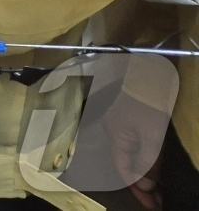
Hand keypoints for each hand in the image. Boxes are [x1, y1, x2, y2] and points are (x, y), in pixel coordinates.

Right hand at [101, 86, 167, 208]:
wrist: (149, 75)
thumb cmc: (149, 105)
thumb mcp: (152, 137)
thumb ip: (147, 162)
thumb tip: (144, 185)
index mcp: (115, 137)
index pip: (124, 171)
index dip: (138, 190)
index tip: (152, 204)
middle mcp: (113, 133)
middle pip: (127, 165)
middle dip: (142, 184)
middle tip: (158, 200)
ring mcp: (120, 126)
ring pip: (132, 156)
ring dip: (145, 173)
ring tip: (160, 188)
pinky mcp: (128, 121)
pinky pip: (136, 146)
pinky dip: (145, 159)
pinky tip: (154, 167)